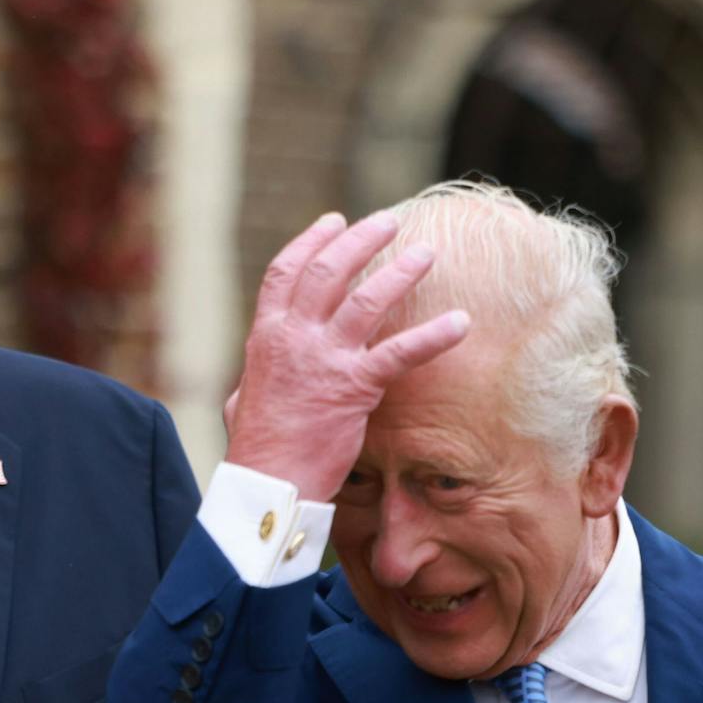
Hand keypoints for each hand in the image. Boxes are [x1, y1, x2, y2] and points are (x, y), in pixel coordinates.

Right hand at [225, 210, 467, 502]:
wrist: (268, 482)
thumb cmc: (256, 448)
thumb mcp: (241, 401)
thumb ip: (253, 379)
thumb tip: (248, 381)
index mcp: (265, 336)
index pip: (286, 272)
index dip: (311, 241)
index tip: (335, 220)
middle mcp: (293, 338)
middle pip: (327, 270)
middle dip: (359, 240)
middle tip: (388, 223)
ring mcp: (323, 359)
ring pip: (366, 299)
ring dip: (400, 271)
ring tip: (427, 252)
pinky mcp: (354, 387)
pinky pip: (401, 352)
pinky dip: (435, 335)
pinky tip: (461, 322)